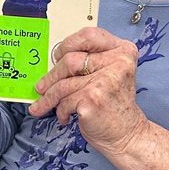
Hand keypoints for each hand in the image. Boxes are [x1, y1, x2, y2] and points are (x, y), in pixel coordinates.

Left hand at [30, 27, 143, 150]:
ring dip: (49, 97)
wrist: (127, 134)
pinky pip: (64, 101)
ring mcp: (105, 81)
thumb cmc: (114, 105)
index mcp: (123, 52)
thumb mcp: (110, 74)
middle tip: (41, 86)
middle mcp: (117, 63)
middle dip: (51, 76)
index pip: (89, 35)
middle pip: (70, 60)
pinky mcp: (93, 99)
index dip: (68, 43)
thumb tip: (53, 58)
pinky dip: (60, 111)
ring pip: (63, 84)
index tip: (58, 55)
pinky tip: (64, 116)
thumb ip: (91, 61)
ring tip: (42, 105)